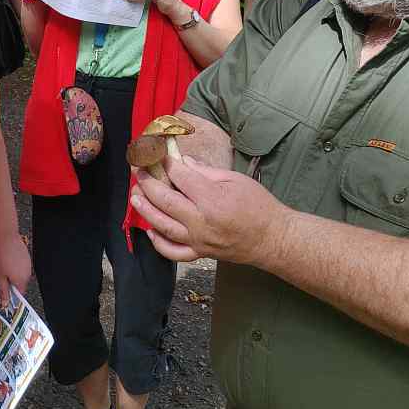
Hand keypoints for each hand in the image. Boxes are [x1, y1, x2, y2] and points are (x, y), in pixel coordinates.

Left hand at [0, 232, 31, 305]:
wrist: (5, 237)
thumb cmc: (1, 256)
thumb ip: (3, 291)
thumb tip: (5, 303)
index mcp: (21, 281)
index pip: (20, 294)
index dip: (11, 295)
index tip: (4, 293)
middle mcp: (28, 274)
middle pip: (20, 284)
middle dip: (10, 283)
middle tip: (0, 277)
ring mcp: (28, 264)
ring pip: (20, 274)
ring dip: (12, 273)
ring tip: (2, 266)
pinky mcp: (27, 256)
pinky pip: (21, 265)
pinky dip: (14, 265)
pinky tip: (6, 259)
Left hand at [129, 155, 290, 265]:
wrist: (273, 239)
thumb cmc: (259, 206)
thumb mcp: (235, 180)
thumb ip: (205, 171)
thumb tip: (182, 162)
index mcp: (212, 199)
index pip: (180, 177)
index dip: (166, 164)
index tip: (158, 155)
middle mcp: (202, 222)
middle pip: (165, 200)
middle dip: (148, 183)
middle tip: (138, 172)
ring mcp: (199, 240)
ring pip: (163, 226)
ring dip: (145, 210)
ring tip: (135, 196)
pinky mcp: (201, 253)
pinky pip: (173, 252)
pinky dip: (158, 243)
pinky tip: (150, 230)